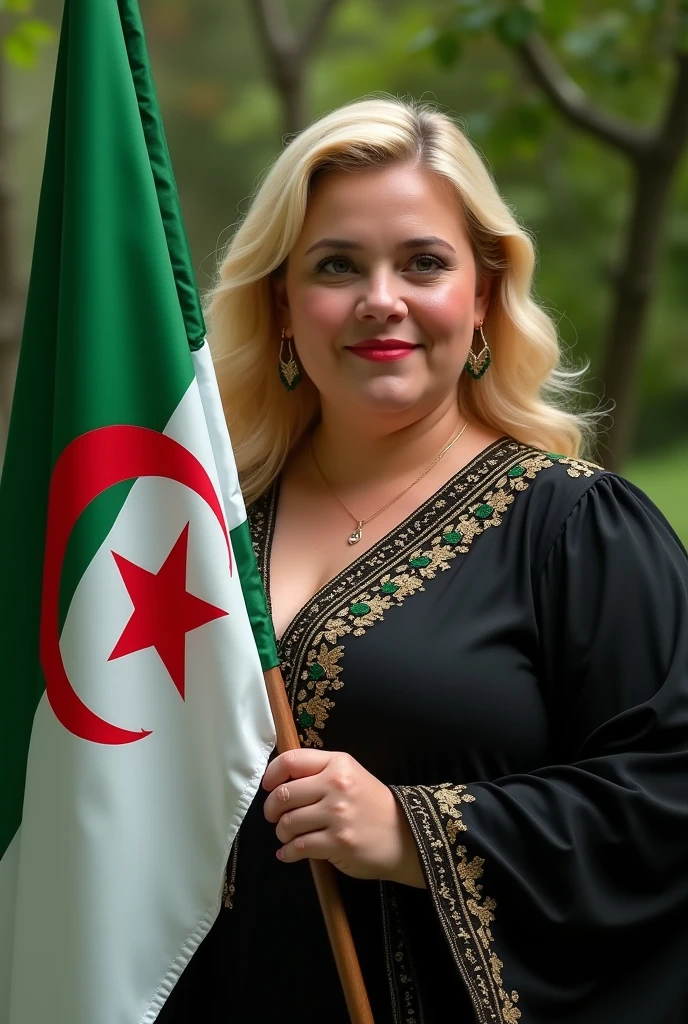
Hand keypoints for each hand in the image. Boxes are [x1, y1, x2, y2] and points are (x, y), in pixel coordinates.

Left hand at [262, 749, 425, 887]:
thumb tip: (280, 781)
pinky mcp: (338, 842)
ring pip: (288, 823)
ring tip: (288, 836)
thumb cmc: (372, 805)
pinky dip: (288, 853)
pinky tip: (290, 853)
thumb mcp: (351, 776)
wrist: (406, 836)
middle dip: (271, 810)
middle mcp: (336, 785)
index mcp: (338, 763)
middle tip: (275, 817)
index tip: (267, 787)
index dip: (271, 774)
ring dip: (282, 833)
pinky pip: (298, 847)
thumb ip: (320, 773)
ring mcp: (337, 815)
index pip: (291, 761)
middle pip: (283, 794)